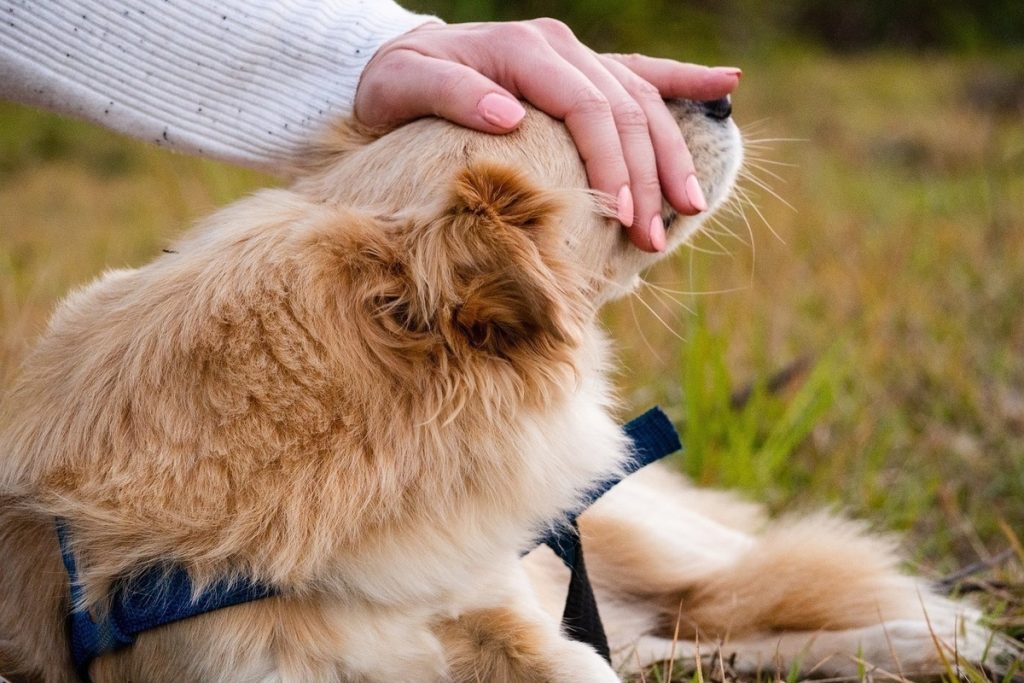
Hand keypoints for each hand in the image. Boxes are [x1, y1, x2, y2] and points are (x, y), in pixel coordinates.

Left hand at [354, 19, 740, 251]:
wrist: (399, 61)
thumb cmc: (396, 84)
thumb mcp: (403, 86)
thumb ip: (451, 95)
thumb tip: (508, 115)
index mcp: (524, 49)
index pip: (587, 108)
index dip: (612, 163)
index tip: (623, 217)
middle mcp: (559, 48)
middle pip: (624, 110)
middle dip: (647, 176)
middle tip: (654, 238)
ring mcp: (576, 56)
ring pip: (643, 100)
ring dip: (671, 154)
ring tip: (690, 206)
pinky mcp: (581, 69)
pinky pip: (642, 72)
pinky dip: (685, 79)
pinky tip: (726, 86)